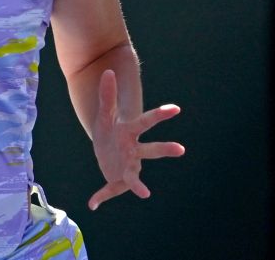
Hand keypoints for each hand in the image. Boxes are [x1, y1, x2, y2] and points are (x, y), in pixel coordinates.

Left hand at [88, 69, 184, 210]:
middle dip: (164, 149)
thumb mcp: (104, 113)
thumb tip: (108, 72)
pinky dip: (100, 196)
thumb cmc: (109, 130)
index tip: (176, 108)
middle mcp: (134, 151)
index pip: (146, 121)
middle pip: (150, 150)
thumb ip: (106, 94)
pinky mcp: (117, 181)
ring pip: (135, 175)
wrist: (106, 150)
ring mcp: (128, 167)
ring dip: (138, 184)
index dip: (160, 114)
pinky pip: (109, 189)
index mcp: (130, 132)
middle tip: (181, 149)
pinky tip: (93, 203)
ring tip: (145, 194)